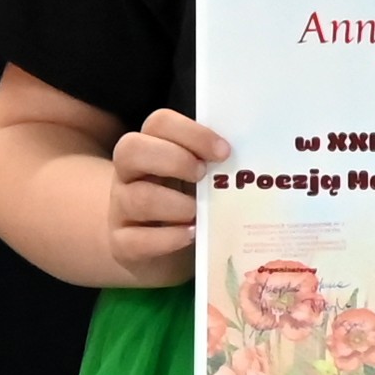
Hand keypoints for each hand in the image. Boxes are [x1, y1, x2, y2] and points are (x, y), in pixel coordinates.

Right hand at [100, 109, 221, 288]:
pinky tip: (191, 235)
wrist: (161, 251)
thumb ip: (216, 166)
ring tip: (200, 214)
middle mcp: (128, 174)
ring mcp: (120, 209)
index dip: (192, 133)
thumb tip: (253, 164)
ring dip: (175, 205)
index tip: (223, 151)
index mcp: (151, 148)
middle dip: (174, 160)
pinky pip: (136, 240)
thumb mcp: (200, 180)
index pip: (159, 123)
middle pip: (131, 149)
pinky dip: (168, 239)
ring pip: (137, 197)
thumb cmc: (189, 204)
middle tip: (203, 176)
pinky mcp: (122, 244)